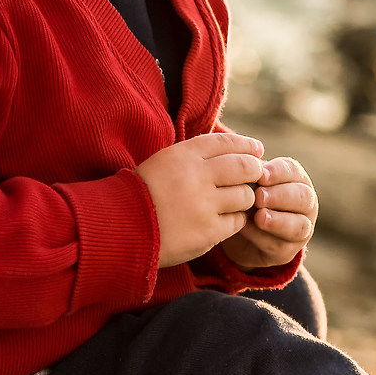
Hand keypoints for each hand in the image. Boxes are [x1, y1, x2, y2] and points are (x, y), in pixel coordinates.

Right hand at [137, 133, 264, 266]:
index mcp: (183, 155)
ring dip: (245, 197)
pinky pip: (237, 221)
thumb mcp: (164, 162)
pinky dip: (235, 220)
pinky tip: (225, 219)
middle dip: (254, 170)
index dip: (246, 145)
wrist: (119, 230)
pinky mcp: (208, 232)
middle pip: (245, 167)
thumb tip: (235, 149)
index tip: (256, 150)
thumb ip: (195, 155)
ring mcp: (204, 205)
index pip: (226, 142)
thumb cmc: (141, 194)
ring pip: (245, 195)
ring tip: (236, 200)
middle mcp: (196, 177)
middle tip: (254, 176)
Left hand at [220, 155, 315, 269]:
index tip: (260, 175)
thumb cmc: (245, 198)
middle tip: (259, 196)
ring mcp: (301, 228)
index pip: (293, 171)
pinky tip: (248, 229)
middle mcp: (305, 203)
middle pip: (302, 197)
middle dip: (280, 196)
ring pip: (299, 224)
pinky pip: (281, 244)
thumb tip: (244, 162)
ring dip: (278, 220)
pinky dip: (263, 237)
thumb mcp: (247, 183)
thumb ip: (250, 175)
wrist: (239, 235)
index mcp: (295, 179)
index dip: (278, 173)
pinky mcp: (288, 251)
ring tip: (259, 216)